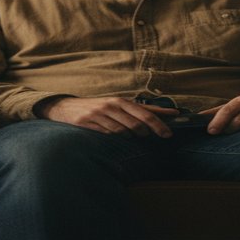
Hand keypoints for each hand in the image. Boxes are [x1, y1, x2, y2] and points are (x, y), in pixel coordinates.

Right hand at [38, 96, 178, 137]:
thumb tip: (173, 113)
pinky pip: (106, 136)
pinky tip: (112, 138)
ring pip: (122, 132)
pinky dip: (112, 139)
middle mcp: (110, 106)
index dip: (159, 125)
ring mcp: (98, 115)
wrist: (66, 108)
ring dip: (128, 138)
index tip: (169, 135)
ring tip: (126, 136)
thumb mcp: (120, 105)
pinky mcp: (87, 124)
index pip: (145, 114)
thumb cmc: (99, 108)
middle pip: (136, 125)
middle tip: (144, 136)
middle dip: (143, 134)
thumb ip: (145, 110)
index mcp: (120, 101)